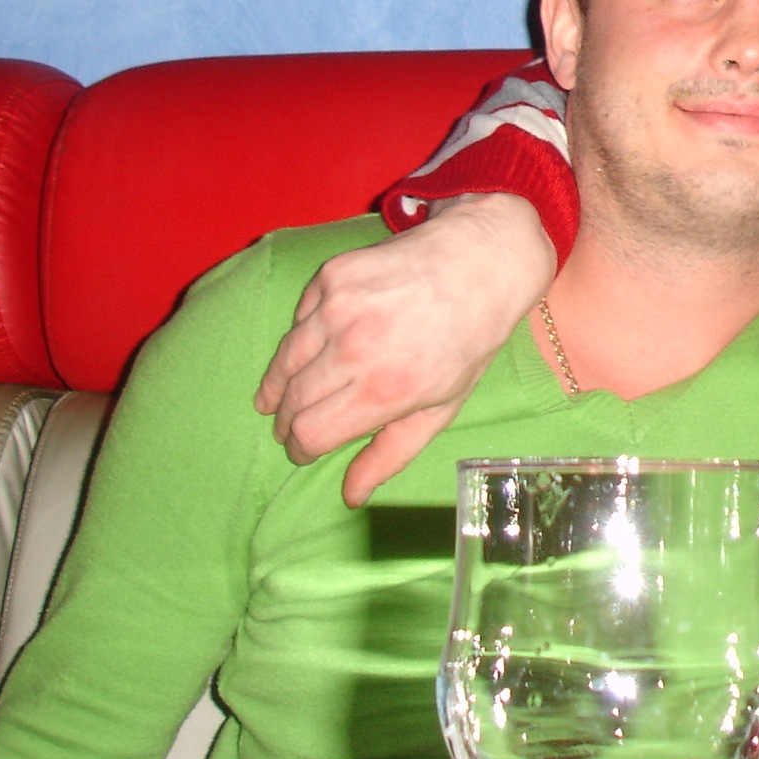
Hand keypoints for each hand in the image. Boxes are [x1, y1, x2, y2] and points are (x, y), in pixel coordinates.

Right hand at [253, 193, 558, 505]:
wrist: (479, 262)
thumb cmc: (467, 342)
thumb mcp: (441, 407)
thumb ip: (391, 453)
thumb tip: (351, 496)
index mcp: (384, 389)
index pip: (309, 434)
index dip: (300, 449)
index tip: (303, 450)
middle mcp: (354, 348)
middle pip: (291, 401)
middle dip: (287, 421)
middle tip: (288, 427)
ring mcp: (338, 307)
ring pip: (285, 361)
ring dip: (279, 385)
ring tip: (279, 397)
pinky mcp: (330, 276)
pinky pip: (298, 320)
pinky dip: (300, 339)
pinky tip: (310, 349)